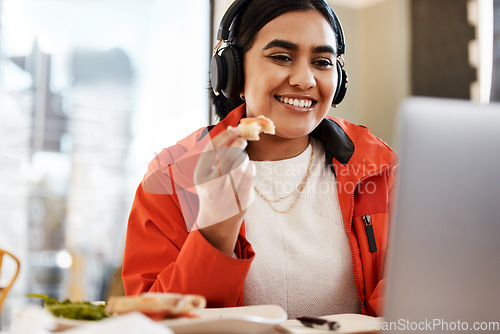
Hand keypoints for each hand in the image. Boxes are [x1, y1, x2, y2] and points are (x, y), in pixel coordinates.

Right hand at [193, 127, 254, 254]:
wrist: (217, 221)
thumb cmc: (212, 190)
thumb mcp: (205, 175)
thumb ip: (215, 156)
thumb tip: (234, 130)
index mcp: (200, 176)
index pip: (212, 149)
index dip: (224, 135)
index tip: (234, 129)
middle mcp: (212, 185)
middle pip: (229, 155)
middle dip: (238, 144)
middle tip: (243, 139)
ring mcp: (228, 194)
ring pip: (242, 164)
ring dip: (244, 157)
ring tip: (242, 157)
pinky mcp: (242, 199)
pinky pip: (251, 176)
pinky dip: (251, 169)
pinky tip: (247, 170)